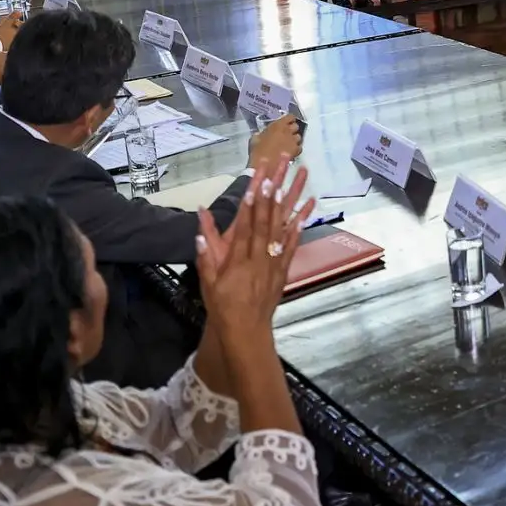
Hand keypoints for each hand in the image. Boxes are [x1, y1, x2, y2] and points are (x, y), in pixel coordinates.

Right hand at [195, 157, 313, 338]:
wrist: (246, 330)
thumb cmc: (223, 306)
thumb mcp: (208, 282)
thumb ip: (205, 255)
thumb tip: (199, 230)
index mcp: (237, 262)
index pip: (244, 228)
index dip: (250, 206)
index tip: (254, 186)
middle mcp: (258, 259)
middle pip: (264, 223)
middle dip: (268, 198)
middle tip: (274, 175)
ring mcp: (273, 264)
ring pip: (280, 230)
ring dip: (285, 206)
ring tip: (290, 185)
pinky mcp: (283, 269)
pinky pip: (292, 245)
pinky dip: (299, 227)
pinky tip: (305, 211)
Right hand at [247, 113, 302, 172]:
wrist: (264, 166)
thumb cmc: (257, 151)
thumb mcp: (255, 139)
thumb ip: (262, 133)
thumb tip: (262, 134)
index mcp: (278, 125)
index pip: (290, 117)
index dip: (289, 119)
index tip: (286, 122)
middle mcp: (288, 131)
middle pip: (296, 126)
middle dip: (292, 129)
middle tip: (286, 134)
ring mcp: (293, 141)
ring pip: (299, 137)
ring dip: (294, 139)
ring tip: (287, 143)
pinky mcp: (296, 150)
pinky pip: (299, 147)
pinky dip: (296, 148)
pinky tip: (290, 151)